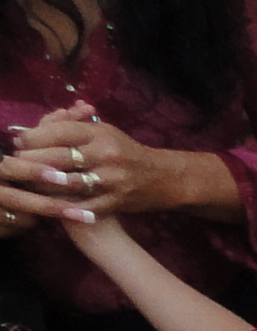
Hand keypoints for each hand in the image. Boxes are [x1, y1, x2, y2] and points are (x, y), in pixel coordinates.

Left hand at [2, 111, 177, 227]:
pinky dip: (64, 205)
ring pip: (66, 182)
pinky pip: (83, 205)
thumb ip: (72, 126)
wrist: (165, 178)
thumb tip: (35, 126)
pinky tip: (50, 203)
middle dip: (32, 161)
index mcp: (101, 133)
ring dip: (43, 184)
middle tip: (17, 164)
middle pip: (57, 157)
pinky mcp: (116, 201)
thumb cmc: (126, 152)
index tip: (18, 142)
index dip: (33, 137)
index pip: (58, 131)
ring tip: (28, 183)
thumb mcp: (104, 132)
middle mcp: (106, 153)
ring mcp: (112, 179)